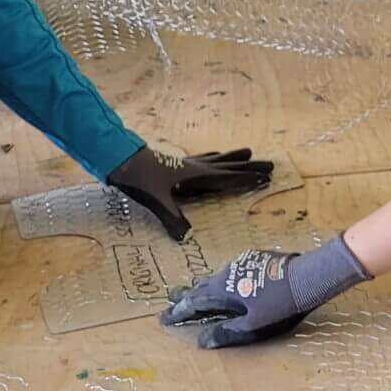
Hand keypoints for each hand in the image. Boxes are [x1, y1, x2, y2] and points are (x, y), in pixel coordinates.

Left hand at [105, 141, 273, 241]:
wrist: (119, 158)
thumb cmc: (139, 179)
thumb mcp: (156, 201)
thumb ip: (173, 219)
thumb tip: (186, 238)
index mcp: (194, 175)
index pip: (227, 179)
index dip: (247, 180)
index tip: (266, 179)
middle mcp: (194, 166)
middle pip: (228, 166)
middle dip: (249, 167)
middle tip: (270, 164)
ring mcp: (185, 162)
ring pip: (216, 159)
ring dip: (234, 158)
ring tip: (248, 152)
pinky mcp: (175, 162)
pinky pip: (202, 159)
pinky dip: (213, 157)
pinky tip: (214, 155)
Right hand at [159, 235, 366, 347]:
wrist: (308, 276)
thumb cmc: (281, 304)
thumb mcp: (254, 325)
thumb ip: (228, 332)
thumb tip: (202, 342)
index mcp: (223, 289)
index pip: (194, 302)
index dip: (178, 312)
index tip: (164, 318)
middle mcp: (228, 273)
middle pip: (201, 285)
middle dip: (185, 295)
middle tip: (171, 298)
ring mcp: (242, 264)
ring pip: (217, 276)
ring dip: (204, 285)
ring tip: (195, 289)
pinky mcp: (256, 260)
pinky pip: (233, 271)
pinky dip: (224, 280)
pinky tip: (230, 282)